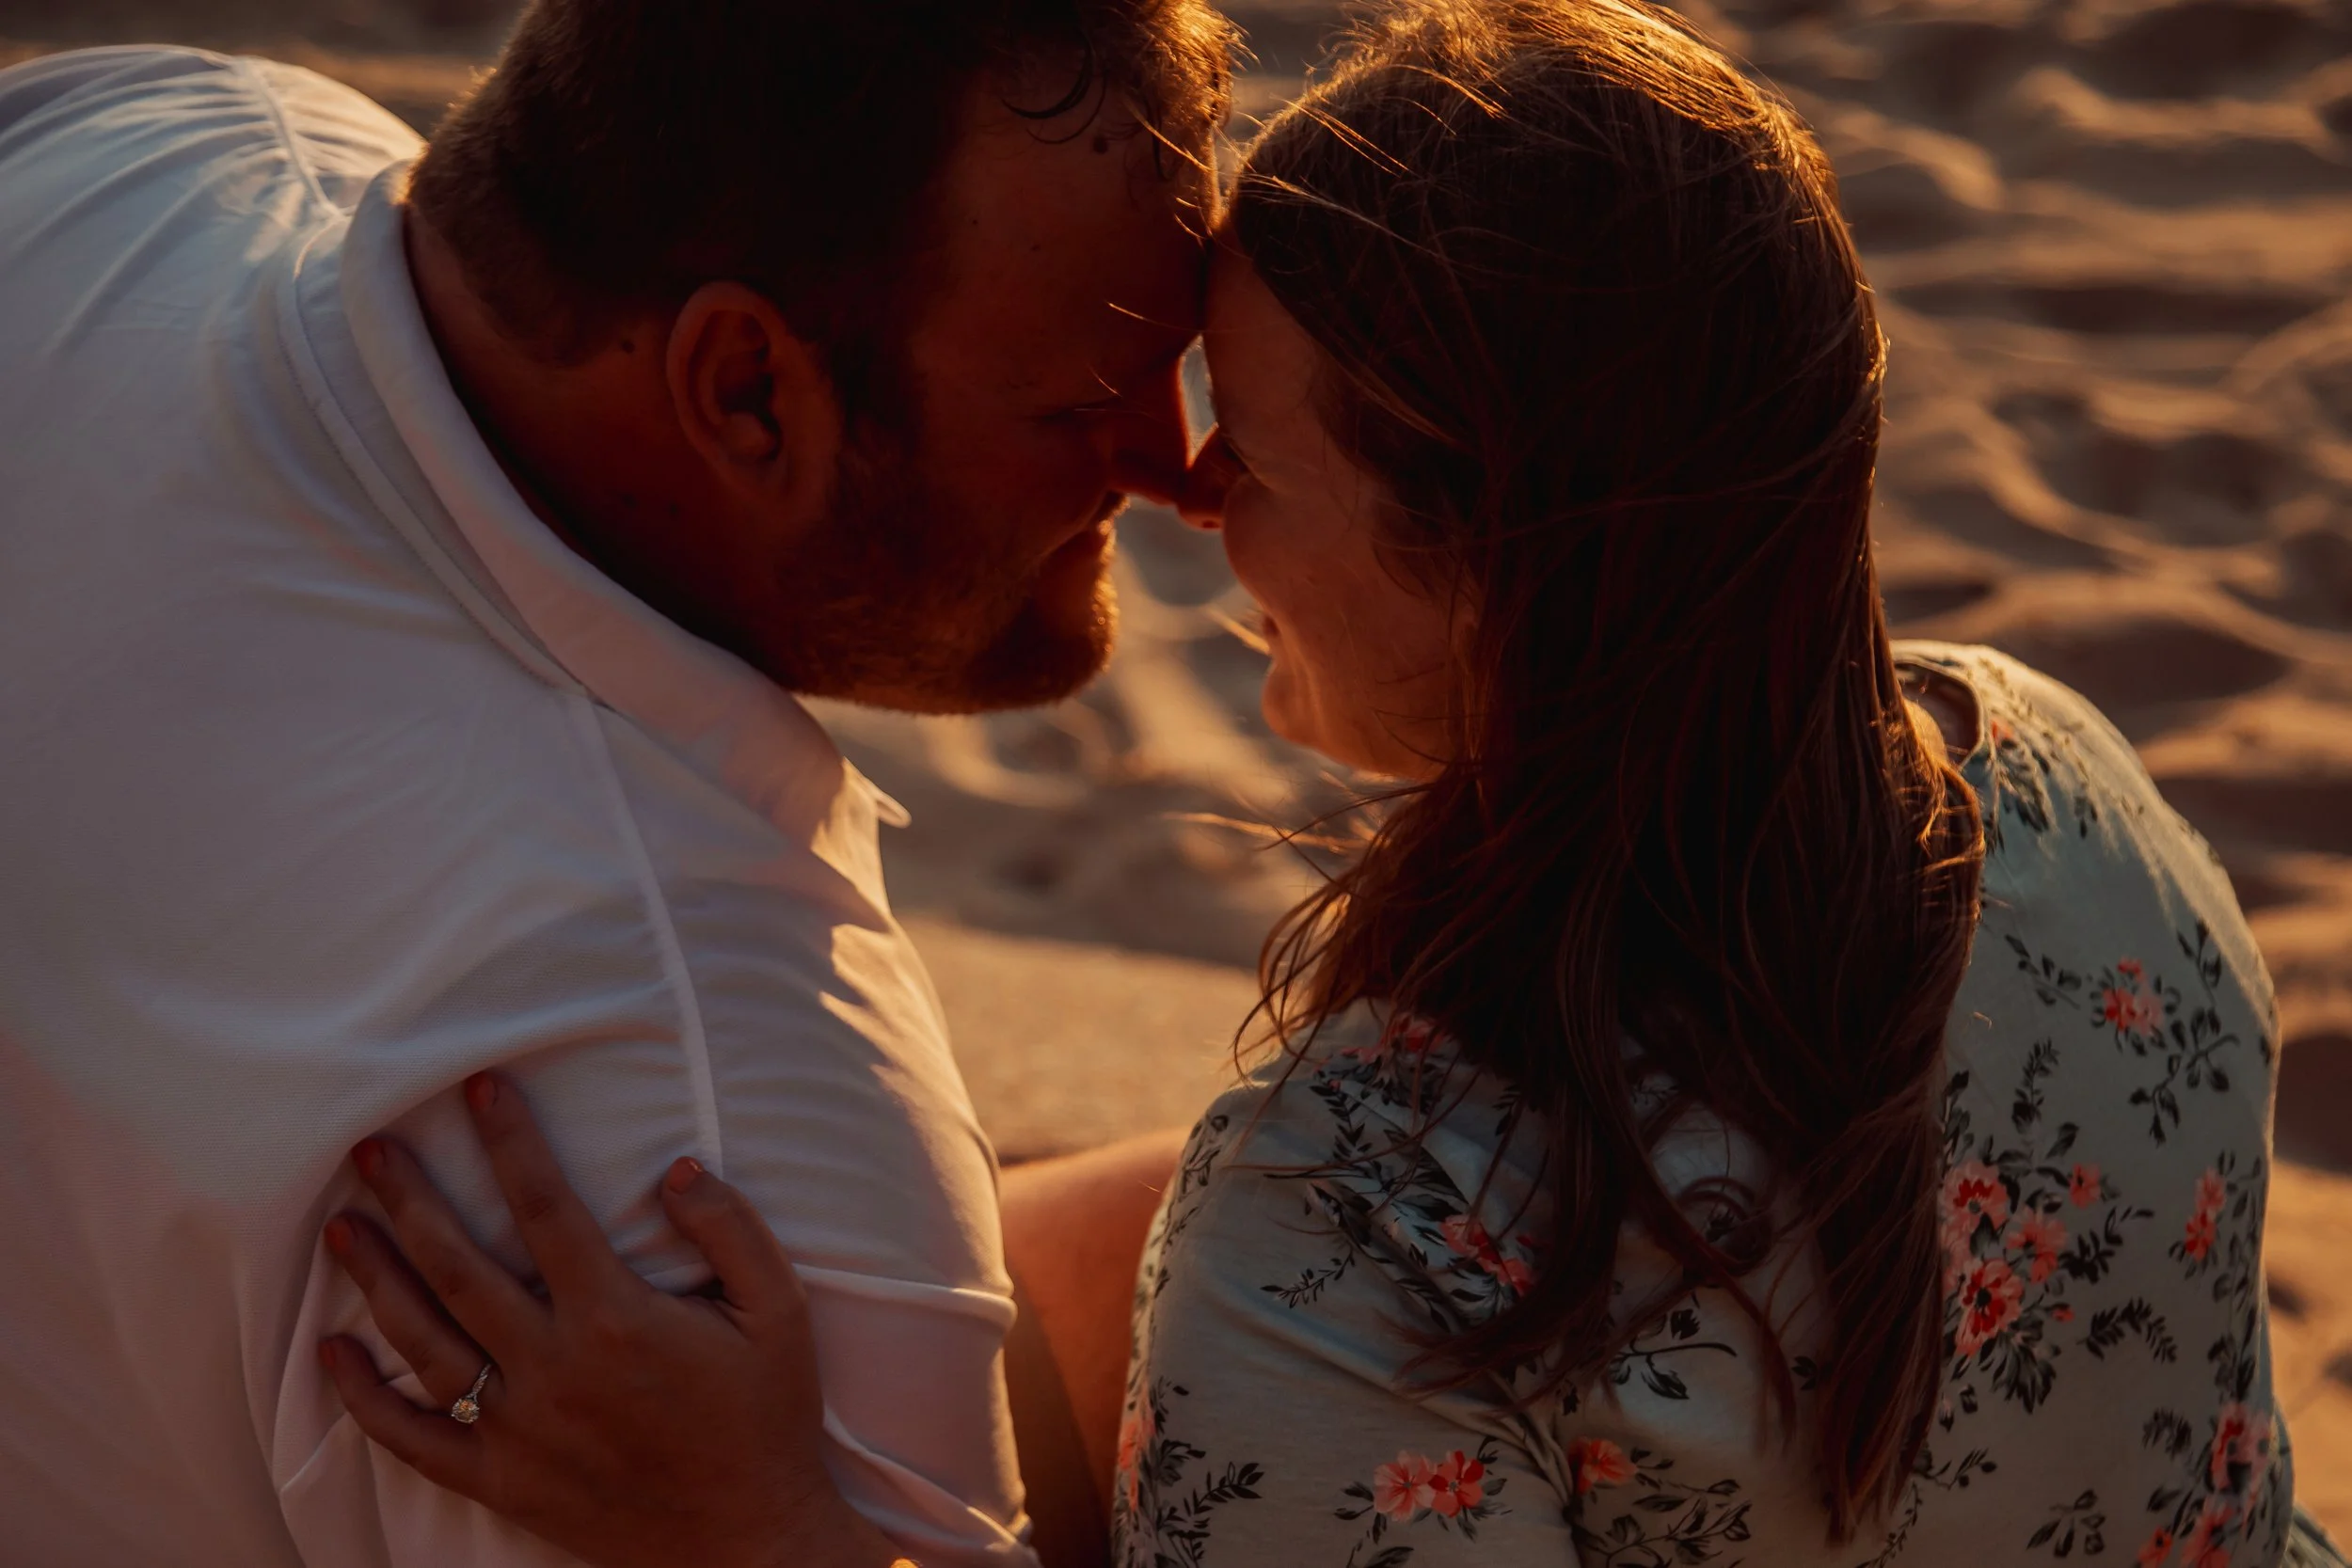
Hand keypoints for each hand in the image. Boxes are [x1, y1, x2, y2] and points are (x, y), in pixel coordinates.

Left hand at [319, 1072, 904, 1567]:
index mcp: (617, 1318)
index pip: (546, 1206)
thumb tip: (677, 1169)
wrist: (748, 1540)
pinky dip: (365, 1397)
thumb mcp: (782, 1314)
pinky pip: (415, 1437)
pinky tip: (334, 1350)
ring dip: (377, 1277)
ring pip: (426, 1339)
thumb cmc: (768, 1419)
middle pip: (460, 1266)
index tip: (480, 1087)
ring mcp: (520, 1429)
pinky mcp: (503, 1480)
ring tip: (341, 1224)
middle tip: (368, 1146)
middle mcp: (554, 1368)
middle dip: (411, 1197)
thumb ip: (733, 1232)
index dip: (510, 1141)